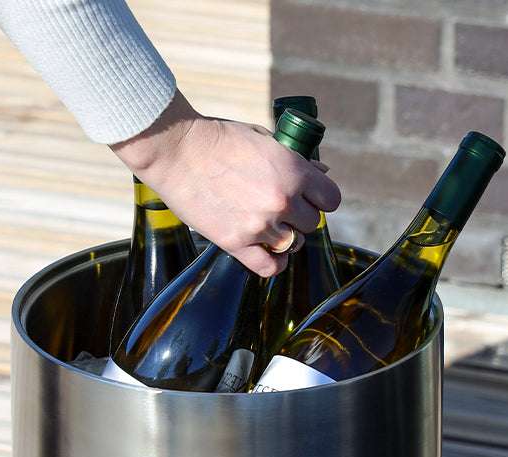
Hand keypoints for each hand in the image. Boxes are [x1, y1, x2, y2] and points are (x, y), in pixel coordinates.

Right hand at [111, 92, 341, 276]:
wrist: (177, 151)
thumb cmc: (219, 139)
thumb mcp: (264, 138)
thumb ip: (295, 159)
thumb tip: (322, 172)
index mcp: (293, 171)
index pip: (330, 199)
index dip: (320, 198)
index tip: (309, 197)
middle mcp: (282, 201)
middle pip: (310, 223)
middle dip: (299, 216)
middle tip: (280, 207)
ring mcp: (260, 225)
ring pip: (292, 244)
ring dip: (285, 236)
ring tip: (269, 225)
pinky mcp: (237, 243)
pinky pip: (270, 267)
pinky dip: (274, 263)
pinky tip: (269, 252)